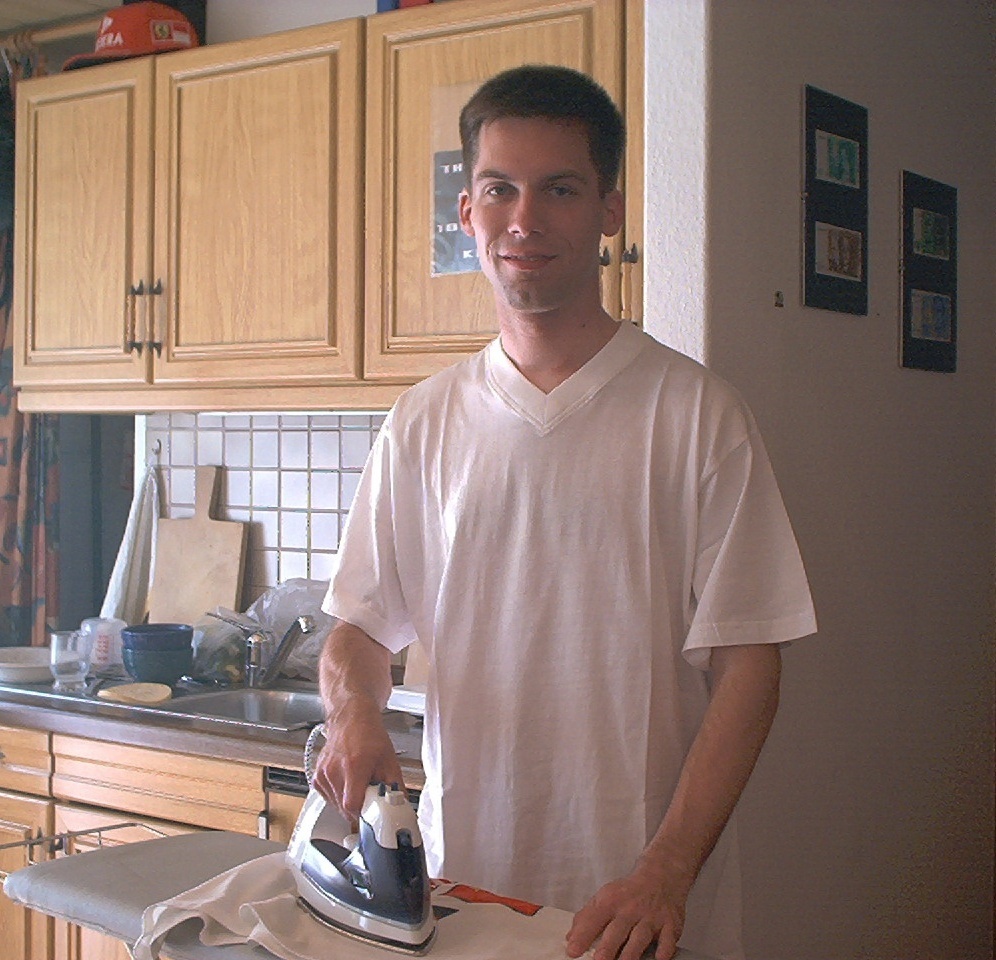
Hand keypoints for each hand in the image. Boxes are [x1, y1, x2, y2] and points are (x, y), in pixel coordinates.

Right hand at [311, 696, 403, 817]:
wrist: (351, 719)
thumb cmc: (369, 736)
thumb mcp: (389, 761)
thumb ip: (395, 786)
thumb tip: (401, 806)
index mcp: (354, 766)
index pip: (352, 806)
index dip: (364, 814)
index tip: (373, 814)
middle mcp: (335, 771)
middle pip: (344, 809)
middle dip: (359, 809)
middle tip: (369, 797)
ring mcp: (323, 774)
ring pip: (335, 806)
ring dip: (348, 804)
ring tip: (358, 785)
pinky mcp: (317, 776)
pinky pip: (328, 798)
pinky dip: (338, 797)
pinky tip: (347, 783)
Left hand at [565, 862, 685, 959]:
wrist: (661, 875)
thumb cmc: (630, 892)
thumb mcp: (606, 896)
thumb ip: (587, 917)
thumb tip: (571, 938)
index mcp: (611, 900)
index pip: (594, 918)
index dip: (582, 935)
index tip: (573, 950)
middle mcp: (631, 908)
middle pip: (617, 929)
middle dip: (607, 947)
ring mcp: (651, 916)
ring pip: (640, 936)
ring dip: (630, 953)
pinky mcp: (670, 924)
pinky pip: (668, 939)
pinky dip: (664, 950)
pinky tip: (659, 958)